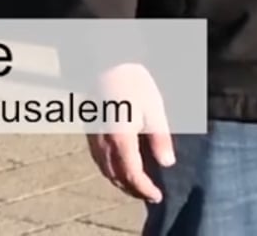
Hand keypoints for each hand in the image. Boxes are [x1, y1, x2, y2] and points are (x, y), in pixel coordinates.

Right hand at [83, 62, 173, 202]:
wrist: (106, 60)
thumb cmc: (134, 81)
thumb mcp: (154, 109)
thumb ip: (160, 138)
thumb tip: (167, 163)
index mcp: (121, 138)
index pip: (132, 174)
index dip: (144, 189)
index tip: (157, 196)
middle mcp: (103, 142)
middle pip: (116, 176)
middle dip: (132, 189)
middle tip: (149, 194)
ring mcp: (93, 136)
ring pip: (104, 169)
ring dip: (120, 181)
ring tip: (136, 184)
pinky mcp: (89, 129)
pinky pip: (98, 158)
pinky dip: (110, 168)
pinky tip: (119, 165)